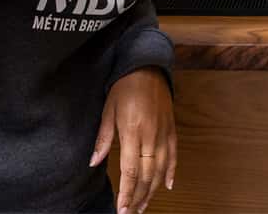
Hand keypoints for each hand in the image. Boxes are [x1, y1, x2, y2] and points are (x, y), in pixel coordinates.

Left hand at [89, 67, 176, 213]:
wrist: (147, 67)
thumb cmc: (124, 87)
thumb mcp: (108, 110)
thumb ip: (103, 138)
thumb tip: (94, 162)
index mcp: (133, 132)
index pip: (130, 171)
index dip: (127, 192)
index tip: (122, 208)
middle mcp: (151, 136)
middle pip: (146, 175)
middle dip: (138, 197)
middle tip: (131, 212)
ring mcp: (164, 134)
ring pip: (161, 170)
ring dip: (152, 190)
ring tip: (143, 205)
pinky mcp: (171, 130)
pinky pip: (173, 156)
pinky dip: (171, 172)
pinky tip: (167, 186)